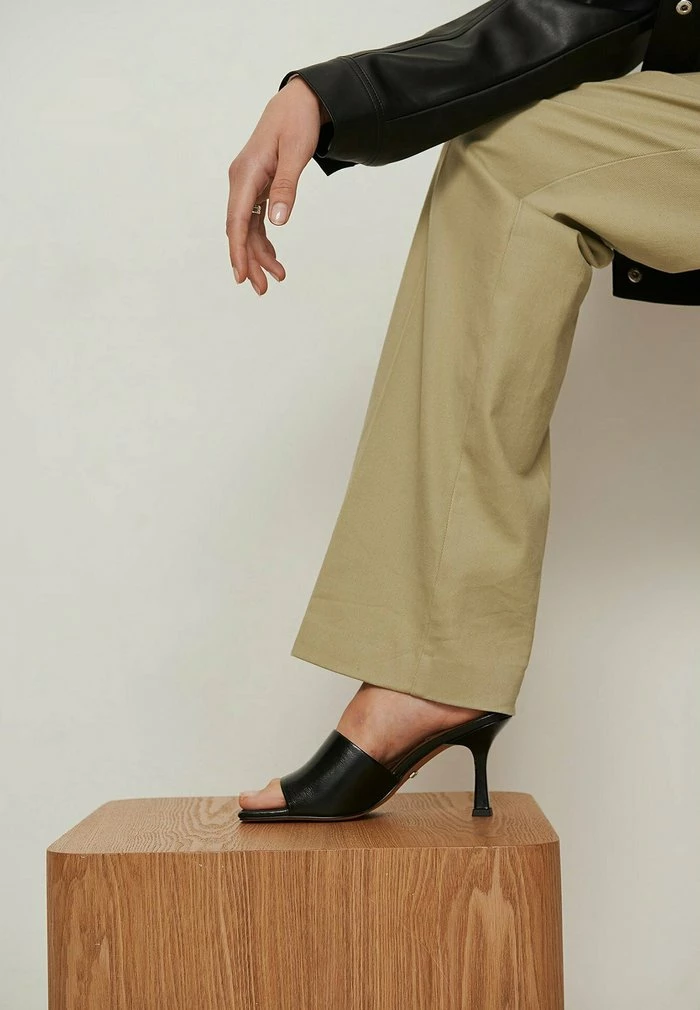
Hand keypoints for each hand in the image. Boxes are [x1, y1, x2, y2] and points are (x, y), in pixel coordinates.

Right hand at [226, 76, 329, 294]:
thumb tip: (278, 221)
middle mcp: (241, 181)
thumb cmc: (297, 122)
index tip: (241, 274)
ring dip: (258, 255)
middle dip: (249, 261)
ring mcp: (248, 185)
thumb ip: (287, 187)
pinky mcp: (257, 187)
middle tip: (262, 289)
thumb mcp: (296, 152)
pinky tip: (273, 258)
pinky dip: (263, 240)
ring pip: (248, 229)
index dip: (239, 250)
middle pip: (239, 230)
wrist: (298, 102)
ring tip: (275, 279)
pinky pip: (255, 220)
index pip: (237, 220)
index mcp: (246, 173)